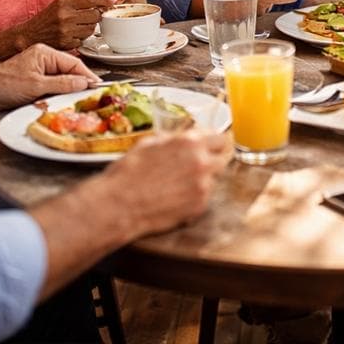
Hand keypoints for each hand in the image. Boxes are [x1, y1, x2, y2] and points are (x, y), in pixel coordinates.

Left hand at [0, 43, 101, 109]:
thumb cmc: (4, 85)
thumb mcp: (37, 86)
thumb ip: (63, 83)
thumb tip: (84, 83)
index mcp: (45, 52)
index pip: (74, 62)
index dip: (87, 75)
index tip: (98, 86)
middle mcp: (43, 57)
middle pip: (69, 69)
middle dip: (80, 82)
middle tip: (92, 95)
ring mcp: (38, 67)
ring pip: (62, 77)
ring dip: (70, 87)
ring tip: (80, 98)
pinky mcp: (33, 78)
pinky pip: (53, 82)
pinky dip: (60, 90)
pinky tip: (64, 98)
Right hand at [19, 0, 117, 49]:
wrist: (30, 35)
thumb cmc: (49, 17)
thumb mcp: (61, 2)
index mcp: (63, 3)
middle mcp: (65, 16)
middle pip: (95, 14)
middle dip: (97, 15)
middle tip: (92, 15)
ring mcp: (66, 31)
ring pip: (92, 28)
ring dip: (91, 27)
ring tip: (79, 25)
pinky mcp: (67, 43)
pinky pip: (84, 39)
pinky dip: (82, 37)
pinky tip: (74, 34)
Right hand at [107, 129, 233, 233]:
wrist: (119, 204)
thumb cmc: (128, 173)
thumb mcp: (150, 143)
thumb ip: (174, 139)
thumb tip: (183, 137)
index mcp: (190, 142)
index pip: (220, 137)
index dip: (214, 141)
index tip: (211, 144)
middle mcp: (202, 162)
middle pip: (225, 156)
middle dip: (215, 157)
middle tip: (202, 162)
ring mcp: (203, 186)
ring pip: (215, 177)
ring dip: (205, 177)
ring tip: (181, 182)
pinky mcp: (199, 206)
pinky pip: (205, 196)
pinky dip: (195, 195)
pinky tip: (176, 196)